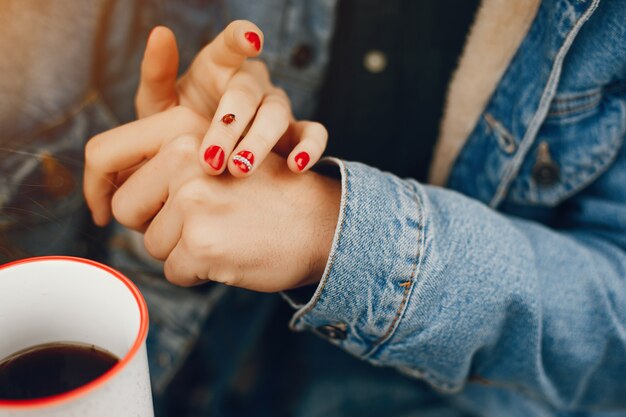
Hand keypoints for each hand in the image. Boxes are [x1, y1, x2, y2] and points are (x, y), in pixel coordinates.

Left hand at [86, 128, 340, 289]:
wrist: (321, 223)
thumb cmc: (266, 195)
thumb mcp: (218, 155)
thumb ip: (166, 160)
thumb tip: (108, 192)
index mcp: (183, 128)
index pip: (102, 154)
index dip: (94, 186)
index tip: (102, 208)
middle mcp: (185, 158)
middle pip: (122, 207)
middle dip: (150, 224)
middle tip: (194, 221)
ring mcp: (193, 201)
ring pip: (150, 244)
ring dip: (180, 249)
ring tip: (222, 232)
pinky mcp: (202, 243)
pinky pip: (173, 272)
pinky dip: (197, 272)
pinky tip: (229, 253)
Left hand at [136, 21, 326, 176]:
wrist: (196, 165)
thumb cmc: (178, 127)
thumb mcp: (158, 104)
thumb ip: (157, 72)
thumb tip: (161, 32)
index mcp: (219, 66)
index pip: (232, 44)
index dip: (242, 38)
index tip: (251, 41)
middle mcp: (251, 83)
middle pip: (248, 94)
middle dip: (230, 126)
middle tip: (211, 159)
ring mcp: (275, 107)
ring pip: (278, 114)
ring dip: (259, 142)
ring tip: (240, 169)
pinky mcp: (293, 134)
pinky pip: (311, 134)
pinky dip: (309, 147)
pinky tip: (297, 165)